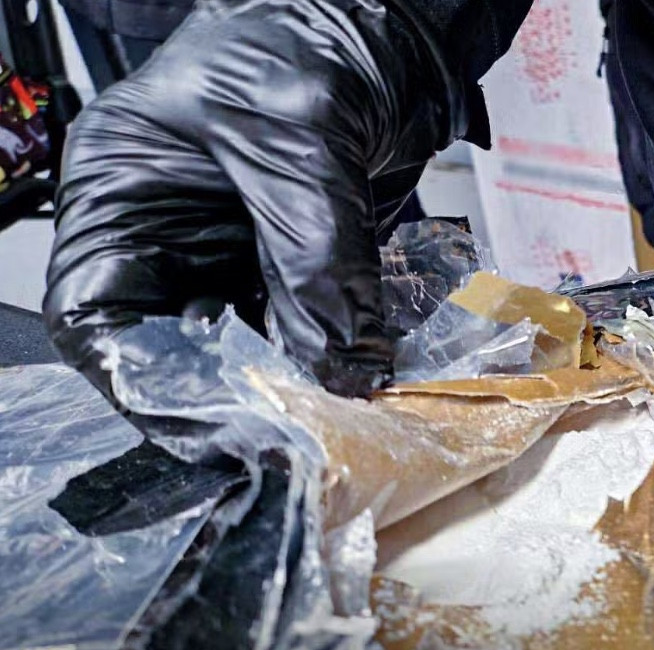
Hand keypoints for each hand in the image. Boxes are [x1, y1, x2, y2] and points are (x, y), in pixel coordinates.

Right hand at [44, 0, 529, 403]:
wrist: (382, 29)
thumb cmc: (304, 36)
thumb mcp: (298, 137)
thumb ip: (315, 251)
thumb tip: (339, 363)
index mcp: (123, 190)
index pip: (96, 312)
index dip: (143, 377)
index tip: (206, 418)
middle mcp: (171, 233)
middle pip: (176, 346)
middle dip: (230, 394)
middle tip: (289, 431)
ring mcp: (235, 253)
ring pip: (250, 348)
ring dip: (293, 385)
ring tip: (335, 415)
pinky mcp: (298, 265)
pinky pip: (309, 328)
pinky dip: (336, 356)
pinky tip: (363, 377)